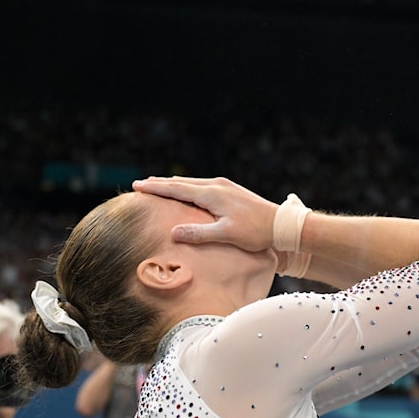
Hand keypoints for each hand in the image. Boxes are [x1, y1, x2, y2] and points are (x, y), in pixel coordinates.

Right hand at [132, 176, 278, 250]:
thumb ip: (199, 233)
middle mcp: (217, 185)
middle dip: (160, 183)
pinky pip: (202, 186)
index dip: (155, 188)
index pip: (176, 188)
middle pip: (182, 182)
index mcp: (212, 194)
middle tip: (141, 184)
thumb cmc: (255, 232)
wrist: (282, 225)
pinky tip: (187, 191)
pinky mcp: (231, 190)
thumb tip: (173, 233)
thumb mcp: (226, 235)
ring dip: (174, 184)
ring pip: (192, 183)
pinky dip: (188, 187)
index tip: (137, 186)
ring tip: (158, 185)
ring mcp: (225, 186)